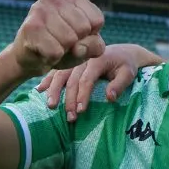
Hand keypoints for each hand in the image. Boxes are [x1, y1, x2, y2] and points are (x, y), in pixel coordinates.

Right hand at [9, 0, 105, 78]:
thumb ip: (95, 45)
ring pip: (69, 40)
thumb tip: (78, 48)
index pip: (97, 20)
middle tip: (61, 41)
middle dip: (76, 42)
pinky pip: (55, 52)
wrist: (30, 58)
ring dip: (63, 50)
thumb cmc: (63, 46)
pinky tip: (43, 51)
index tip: (75, 33)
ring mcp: (40, 9)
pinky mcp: (30, 27)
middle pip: (83, 28)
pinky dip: (52, 58)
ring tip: (52, 45)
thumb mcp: (88, 45)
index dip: (89, 35)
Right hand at [35, 44, 162, 121]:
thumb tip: (109, 98)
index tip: (80, 111)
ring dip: (54, 91)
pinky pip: (56, 71)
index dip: (83, 95)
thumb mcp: (129, 73)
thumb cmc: (126, 65)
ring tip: (50, 106)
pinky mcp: (69, 63)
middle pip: (72, 80)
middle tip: (69, 117)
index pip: (87, 79)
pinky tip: (39, 90)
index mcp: (97, 59)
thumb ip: (120, 84)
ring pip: (60, 75)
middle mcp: (83, 58)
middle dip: (69, 99)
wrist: (122, 52)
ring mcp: (74, 60)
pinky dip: (47, 80)